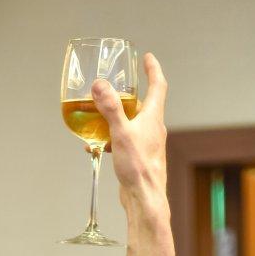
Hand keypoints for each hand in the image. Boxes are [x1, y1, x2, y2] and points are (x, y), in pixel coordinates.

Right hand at [92, 52, 167, 207]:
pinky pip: (125, 141)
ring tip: (100, 115)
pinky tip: (97, 145)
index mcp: (153, 117)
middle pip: (144, 103)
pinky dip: (112, 138)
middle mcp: (153, 128)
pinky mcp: (139, 158)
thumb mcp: (121, 133)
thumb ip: (110, 108)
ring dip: (118, 116)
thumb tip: (100, 84)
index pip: (157, 85)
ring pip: (133, 123)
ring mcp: (147, 144)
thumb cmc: (138, 167)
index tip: (147, 58)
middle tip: (119, 84)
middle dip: (131, 93)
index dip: (153, 69)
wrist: (144, 198)